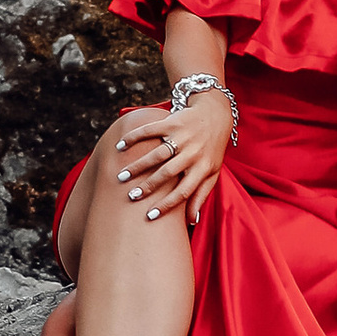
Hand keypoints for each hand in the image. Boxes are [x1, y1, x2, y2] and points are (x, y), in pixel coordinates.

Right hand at [110, 92, 231, 220]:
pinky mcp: (172, 121)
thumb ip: (201, 195)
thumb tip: (192, 221)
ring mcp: (182, 136)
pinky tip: (120, 147)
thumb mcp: (212, 172)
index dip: (167, 205)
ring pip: (157, 153)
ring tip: (121, 177)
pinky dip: (134, 137)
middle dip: (148, 186)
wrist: (216, 114)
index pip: (184, 191)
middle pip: (168, 173)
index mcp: (203, 168)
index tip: (150, 216)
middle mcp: (193, 152)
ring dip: (138, 165)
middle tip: (131, 196)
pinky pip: (150, 130)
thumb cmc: (212, 148)